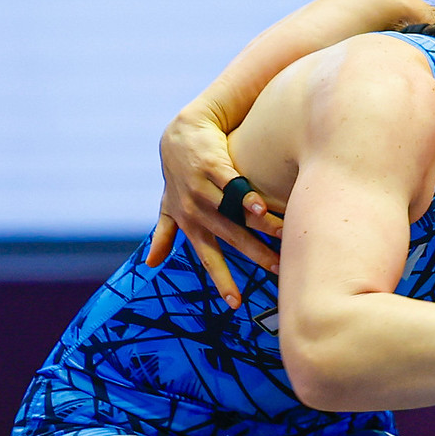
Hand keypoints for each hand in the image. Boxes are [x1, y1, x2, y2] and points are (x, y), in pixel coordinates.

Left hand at [146, 103, 284, 307]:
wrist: (182, 133)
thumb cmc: (178, 173)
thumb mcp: (169, 205)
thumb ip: (165, 233)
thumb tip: (151, 264)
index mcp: (189, 223)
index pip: (208, 256)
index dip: (221, 279)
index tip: (235, 303)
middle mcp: (194, 208)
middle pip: (228, 236)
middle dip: (253, 254)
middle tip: (277, 269)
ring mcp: (201, 186)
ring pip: (232, 212)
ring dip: (258, 225)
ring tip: (284, 237)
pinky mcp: (210, 164)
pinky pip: (230, 184)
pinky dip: (245, 197)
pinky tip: (262, 209)